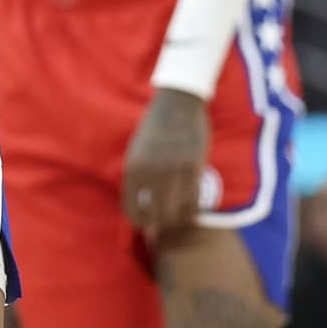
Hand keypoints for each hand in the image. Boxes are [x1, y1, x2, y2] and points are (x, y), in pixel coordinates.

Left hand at [121, 87, 208, 242]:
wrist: (177, 102)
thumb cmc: (155, 129)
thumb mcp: (137, 152)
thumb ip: (137, 179)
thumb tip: (141, 210)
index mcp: (132, 167)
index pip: (132, 211)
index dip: (140, 223)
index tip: (148, 225)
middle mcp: (150, 171)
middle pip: (155, 217)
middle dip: (161, 225)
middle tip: (168, 223)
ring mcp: (173, 169)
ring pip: (176, 213)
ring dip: (179, 220)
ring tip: (181, 217)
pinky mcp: (193, 166)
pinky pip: (194, 201)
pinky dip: (194, 211)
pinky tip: (194, 208)